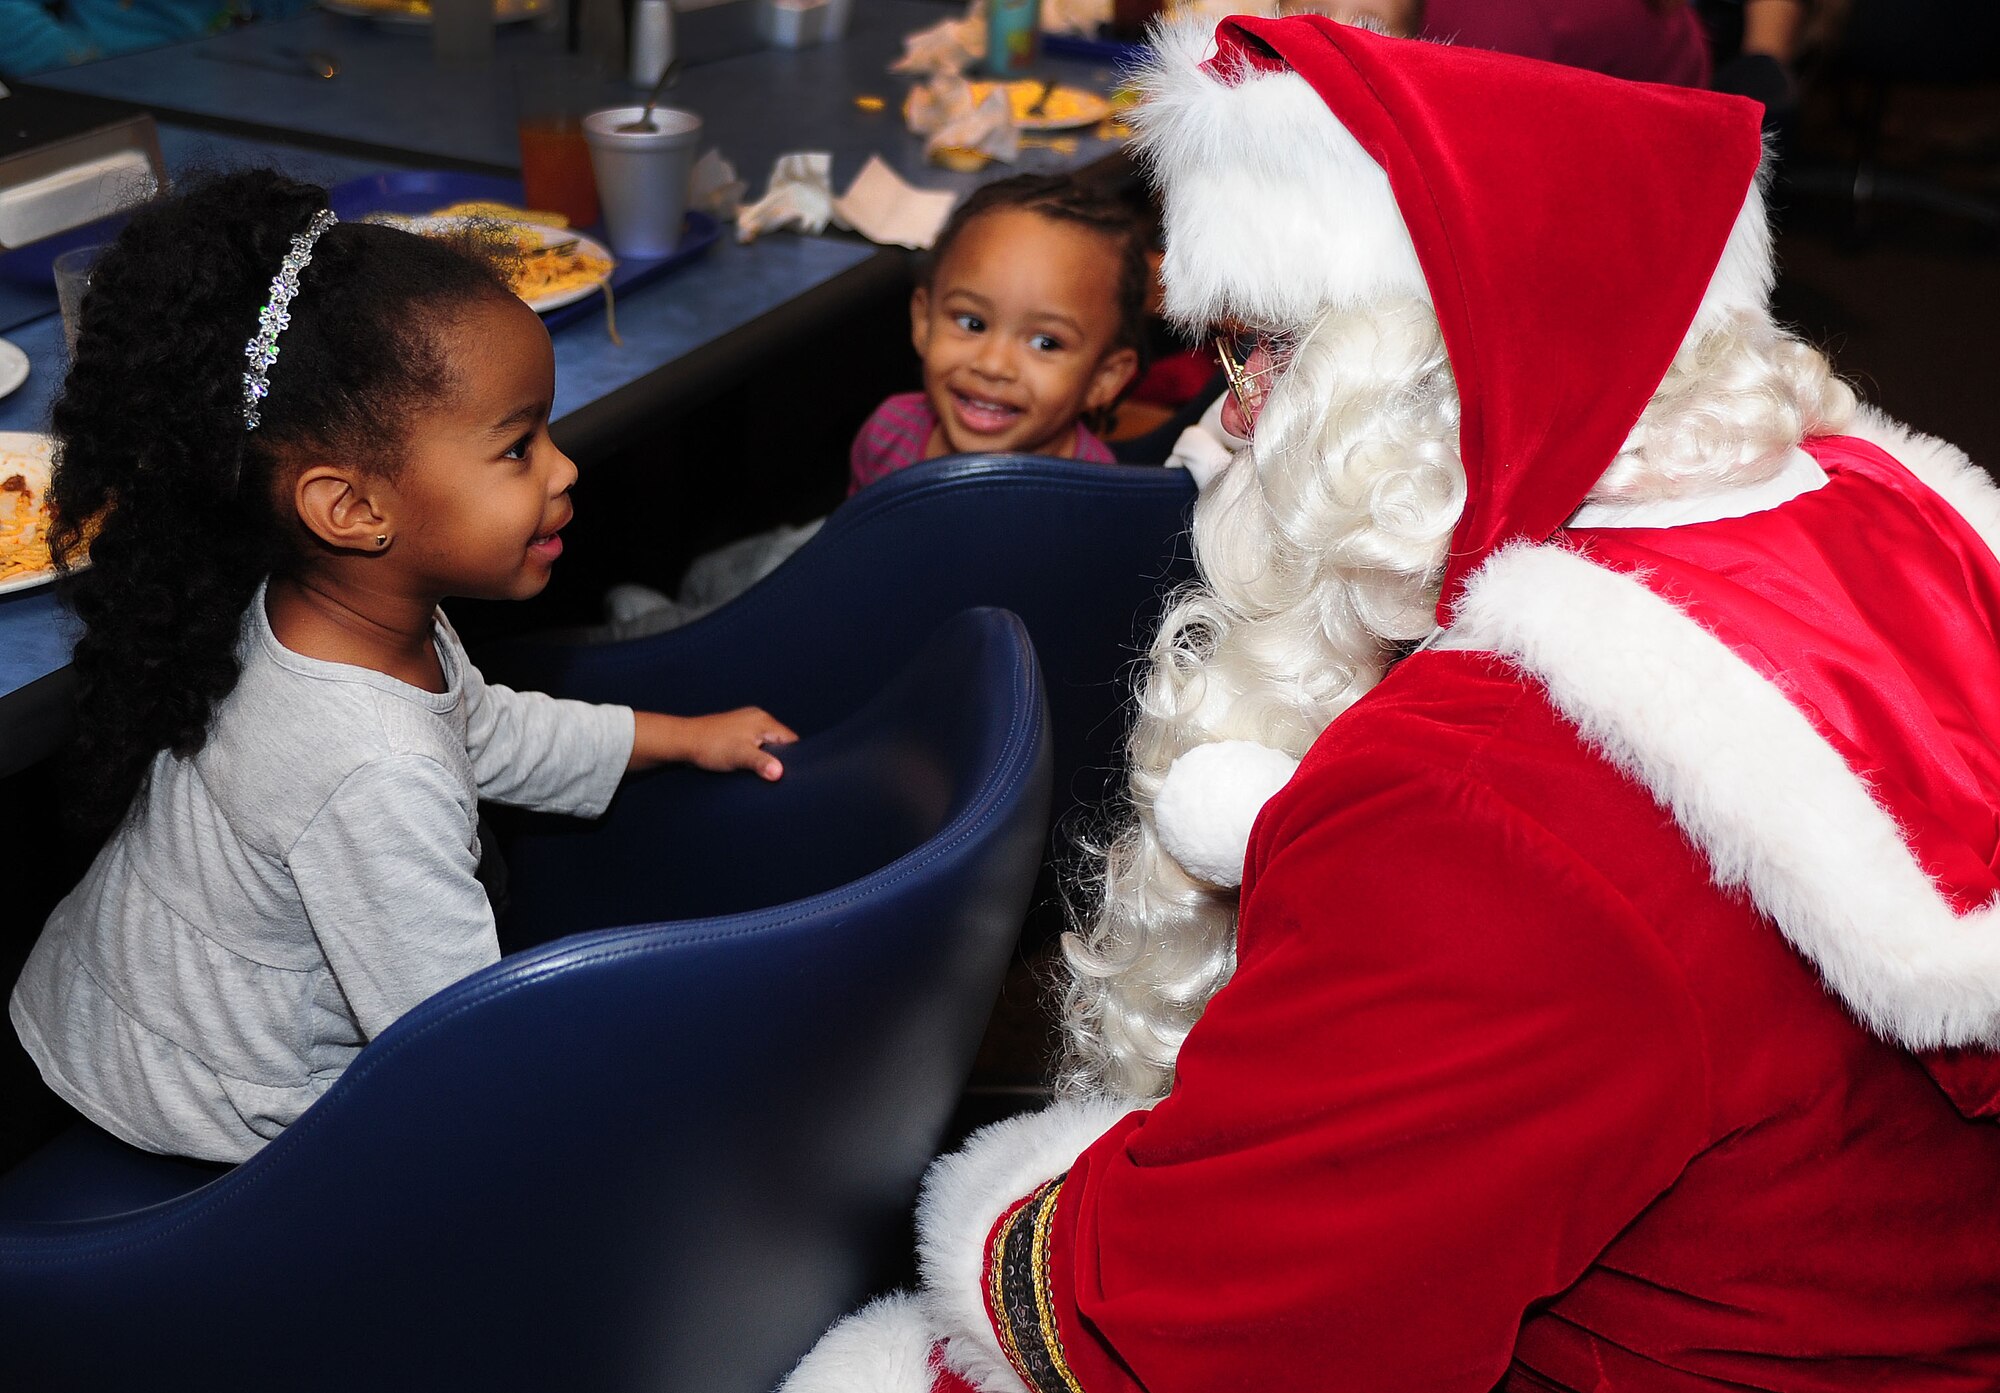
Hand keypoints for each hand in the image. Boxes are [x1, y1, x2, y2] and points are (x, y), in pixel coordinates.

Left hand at [631, 708, 798, 779]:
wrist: (682, 741)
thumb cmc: (710, 746)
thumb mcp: (740, 756)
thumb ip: (762, 764)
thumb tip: (779, 773)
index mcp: (763, 721)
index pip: (791, 740)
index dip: (795, 758)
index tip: (793, 774)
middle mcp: (757, 718)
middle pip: (780, 741)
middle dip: (780, 758)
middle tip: (776, 775)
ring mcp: (745, 723)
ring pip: (766, 743)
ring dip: (764, 757)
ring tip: (760, 771)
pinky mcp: (735, 731)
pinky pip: (753, 743)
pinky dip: (753, 754)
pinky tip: (747, 764)